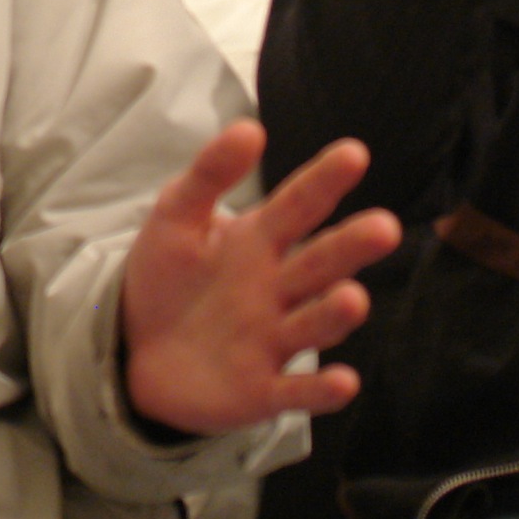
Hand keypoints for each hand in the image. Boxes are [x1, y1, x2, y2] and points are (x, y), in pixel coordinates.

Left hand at [119, 120, 401, 436]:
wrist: (135, 350)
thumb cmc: (167, 278)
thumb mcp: (175, 219)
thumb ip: (209, 175)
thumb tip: (251, 127)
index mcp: (260, 242)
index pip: (298, 205)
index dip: (323, 181)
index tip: (353, 153)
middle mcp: (278, 289)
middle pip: (320, 264)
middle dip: (351, 248)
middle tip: (383, 228)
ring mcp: (274, 340)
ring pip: (315, 324)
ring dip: (336, 314)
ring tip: (353, 298)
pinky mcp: (263, 390)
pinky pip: (297, 391)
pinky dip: (319, 389)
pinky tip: (343, 382)